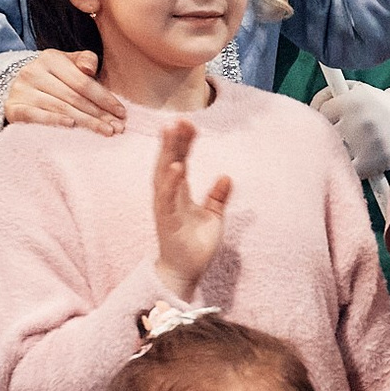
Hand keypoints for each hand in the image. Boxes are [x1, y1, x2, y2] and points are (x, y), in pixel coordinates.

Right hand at [5, 49, 127, 134]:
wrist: (17, 85)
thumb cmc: (53, 76)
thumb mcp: (68, 62)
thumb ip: (85, 60)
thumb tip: (90, 68)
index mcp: (51, 58)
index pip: (83, 82)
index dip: (104, 98)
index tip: (122, 113)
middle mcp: (33, 72)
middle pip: (74, 97)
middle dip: (99, 114)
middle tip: (117, 128)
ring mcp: (21, 90)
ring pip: (60, 108)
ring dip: (86, 122)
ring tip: (105, 131)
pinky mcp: (13, 108)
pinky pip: (35, 116)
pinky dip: (54, 120)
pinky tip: (71, 125)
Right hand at [152, 119, 230, 299]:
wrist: (186, 271)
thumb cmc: (195, 244)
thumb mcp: (213, 217)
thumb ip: (218, 197)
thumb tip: (226, 177)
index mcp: (179, 193)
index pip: (180, 161)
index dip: (183, 143)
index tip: (189, 123)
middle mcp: (169, 196)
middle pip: (168, 161)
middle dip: (172, 141)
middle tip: (178, 119)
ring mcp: (166, 207)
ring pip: (163, 174)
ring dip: (167, 152)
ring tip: (171, 132)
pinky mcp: (167, 220)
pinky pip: (167, 197)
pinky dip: (170, 181)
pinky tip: (176, 165)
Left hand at [311, 80, 389, 179]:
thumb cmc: (372, 103)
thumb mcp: (353, 88)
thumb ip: (327, 95)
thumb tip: (306, 112)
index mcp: (354, 101)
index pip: (321, 112)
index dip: (324, 116)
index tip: (333, 117)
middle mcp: (362, 122)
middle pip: (326, 133)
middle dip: (329, 134)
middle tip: (339, 133)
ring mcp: (369, 144)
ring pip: (335, 152)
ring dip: (338, 151)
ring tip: (350, 145)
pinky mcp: (375, 163)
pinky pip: (349, 171)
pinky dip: (349, 168)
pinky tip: (355, 161)